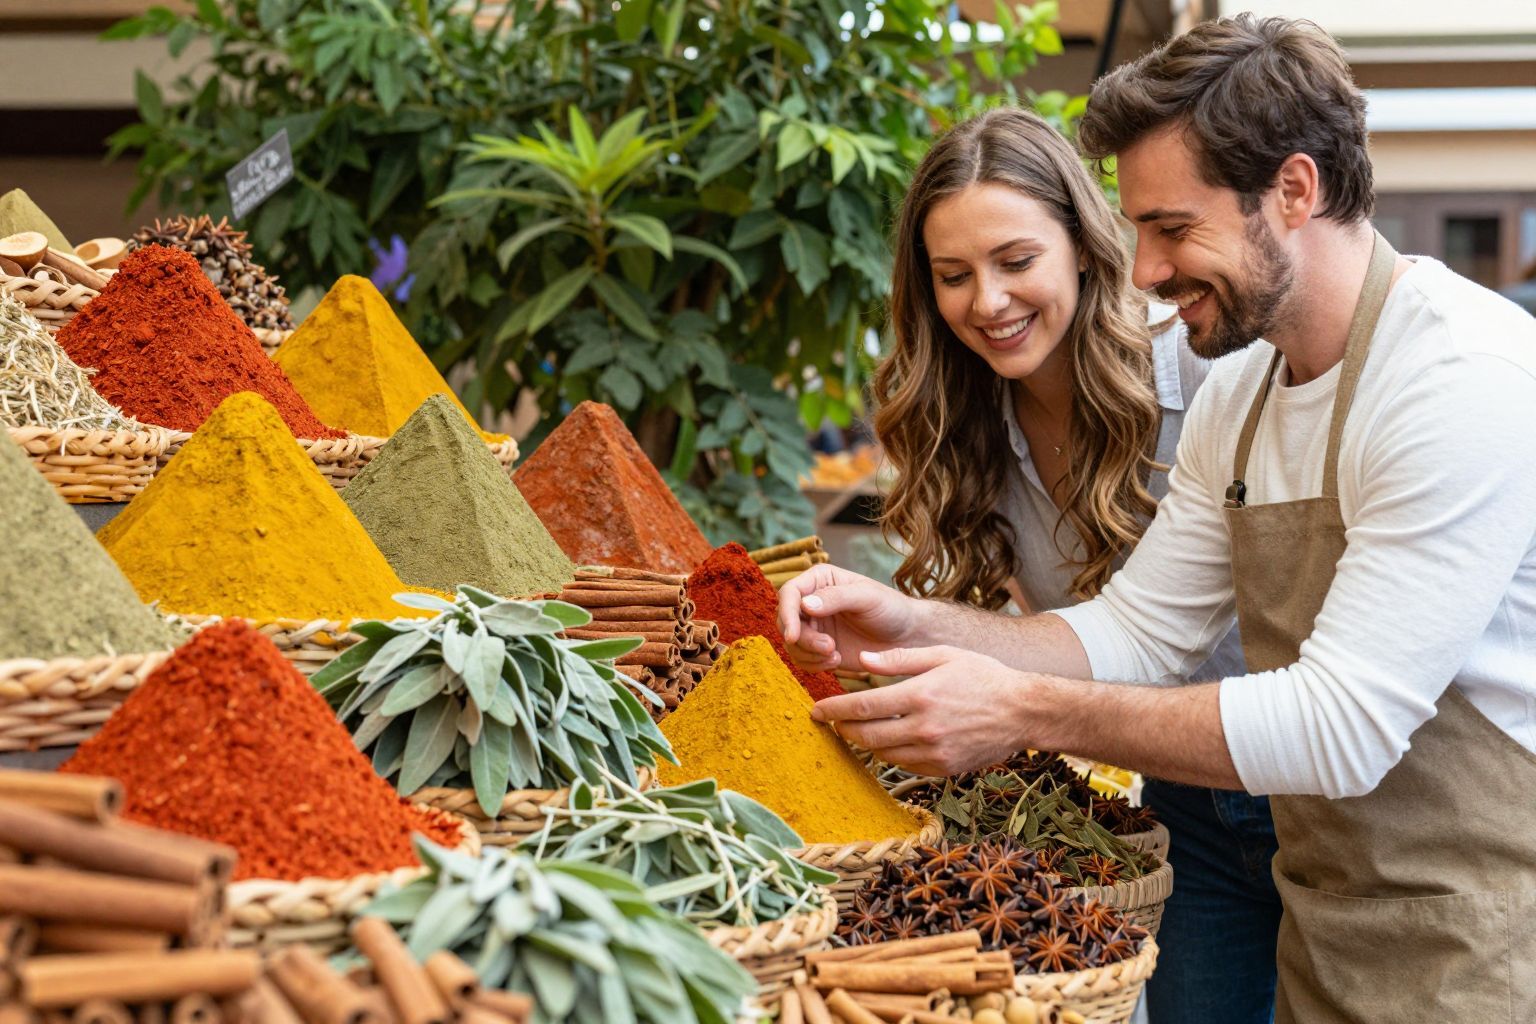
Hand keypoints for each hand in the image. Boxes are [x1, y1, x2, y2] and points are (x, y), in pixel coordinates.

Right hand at [776, 564, 923, 672]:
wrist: (906, 636)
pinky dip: (814, 665)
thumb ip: (836, 598)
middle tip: (829, 647)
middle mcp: (811, 602)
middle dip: (802, 639)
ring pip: (791, 643)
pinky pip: (802, 659)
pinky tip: (836, 661)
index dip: (786, 614)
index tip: (793, 636)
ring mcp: (814, 627)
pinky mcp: (818, 649)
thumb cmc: (891, 608)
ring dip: (809, 654)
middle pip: (785, 621)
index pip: (789, 593)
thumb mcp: (867, 597)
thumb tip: (804, 604)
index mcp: (820, 580)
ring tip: (835, 655)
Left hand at [812, 646, 1033, 775]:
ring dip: (863, 743)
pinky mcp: (944, 768)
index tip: (816, 709)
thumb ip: (899, 659)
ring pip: (882, 754)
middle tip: (829, 722)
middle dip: (842, 729)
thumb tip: (861, 662)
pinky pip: (905, 765)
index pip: (863, 706)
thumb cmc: (983, 676)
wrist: (1023, 711)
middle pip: (866, 735)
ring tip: (854, 731)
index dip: (834, 709)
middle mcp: (924, 727)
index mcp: (921, 695)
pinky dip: (889, 755)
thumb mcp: (943, 655)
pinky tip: (886, 742)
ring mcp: (935, 752)